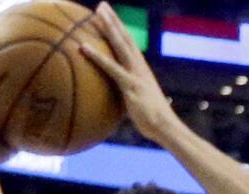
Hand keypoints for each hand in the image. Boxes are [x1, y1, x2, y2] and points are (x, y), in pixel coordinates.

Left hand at [81, 2, 180, 143]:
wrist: (165, 127)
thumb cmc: (152, 121)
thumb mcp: (138, 105)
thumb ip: (127, 97)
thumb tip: (117, 100)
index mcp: (141, 69)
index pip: (129, 44)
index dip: (120, 29)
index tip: (110, 16)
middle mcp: (139, 66)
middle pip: (125, 37)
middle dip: (113, 20)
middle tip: (102, 5)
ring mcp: (135, 74)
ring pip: (120, 45)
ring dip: (108, 27)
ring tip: (96, 13)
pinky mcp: (129, 85)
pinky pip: (110, 67)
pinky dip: (96, 56)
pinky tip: (82, 47)